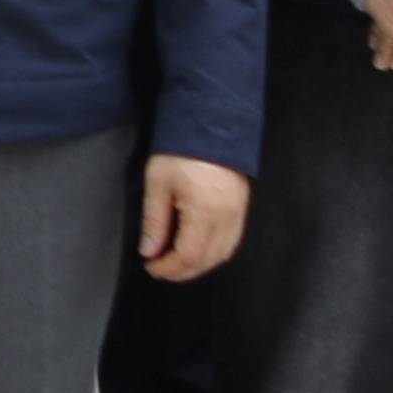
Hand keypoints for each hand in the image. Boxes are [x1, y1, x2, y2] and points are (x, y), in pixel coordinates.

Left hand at [137, 153, 248, 280]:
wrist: (211, 122)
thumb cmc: (180, 150)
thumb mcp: (158, 184)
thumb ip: (154, 221)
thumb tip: (149, 251)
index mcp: (205, 211)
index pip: (188, 255)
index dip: (168, 268)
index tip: (150, 266)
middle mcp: (227, 217)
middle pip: (207, 260)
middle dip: (182, 270)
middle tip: (160, 268)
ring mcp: (239, 212)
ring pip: (223, 254)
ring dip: (200, 264)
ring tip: (176, 262)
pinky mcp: (243, 206)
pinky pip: (232, 241)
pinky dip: (215, 252)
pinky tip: (198, 250)